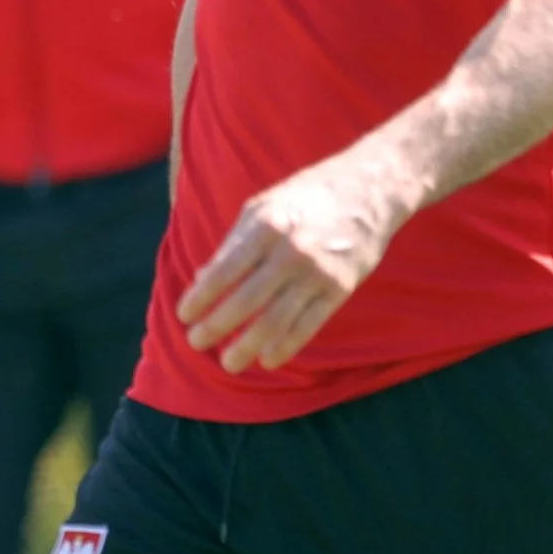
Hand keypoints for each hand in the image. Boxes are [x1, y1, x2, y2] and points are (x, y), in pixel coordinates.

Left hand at [177, 157, 414, 372]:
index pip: (223, 271)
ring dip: (248, 346)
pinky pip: (308, 325)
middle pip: (246, 301)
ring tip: (228, 363)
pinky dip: (286, 346)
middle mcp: (290, 251)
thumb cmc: (305, 196)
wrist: (369, 190)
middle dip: (216, 327)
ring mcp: (317, 272)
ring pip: (276, 320)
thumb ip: (232, 243)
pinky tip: (268, 359)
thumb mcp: (262, 207)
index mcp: (265, 226)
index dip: (200, 298)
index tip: (183, 315)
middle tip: (195, 342)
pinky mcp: (340, 288)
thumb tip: (201, 280)